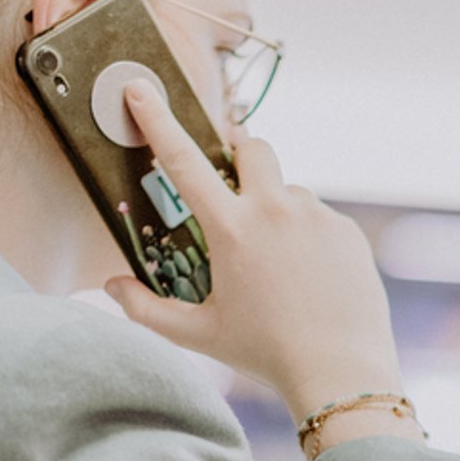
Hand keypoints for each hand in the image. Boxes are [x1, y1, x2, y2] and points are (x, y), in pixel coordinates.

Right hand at [106, 84, 407, 424]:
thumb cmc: (266, 354)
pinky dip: (307, 238)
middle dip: (239, 152)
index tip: (141, 89)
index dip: (158, 121)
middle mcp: (275, 210)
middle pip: (252, 148)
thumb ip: (146, 310)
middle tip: (232, 179)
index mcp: (232, 229)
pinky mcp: (346, 230)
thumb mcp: (199, 334)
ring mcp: (316, 217)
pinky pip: (319, 220)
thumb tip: (112, 286)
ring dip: (276, 209)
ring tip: (278, 264)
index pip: (184, 161)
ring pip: (288, 192)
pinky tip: (308, 278)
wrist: (341, 371)